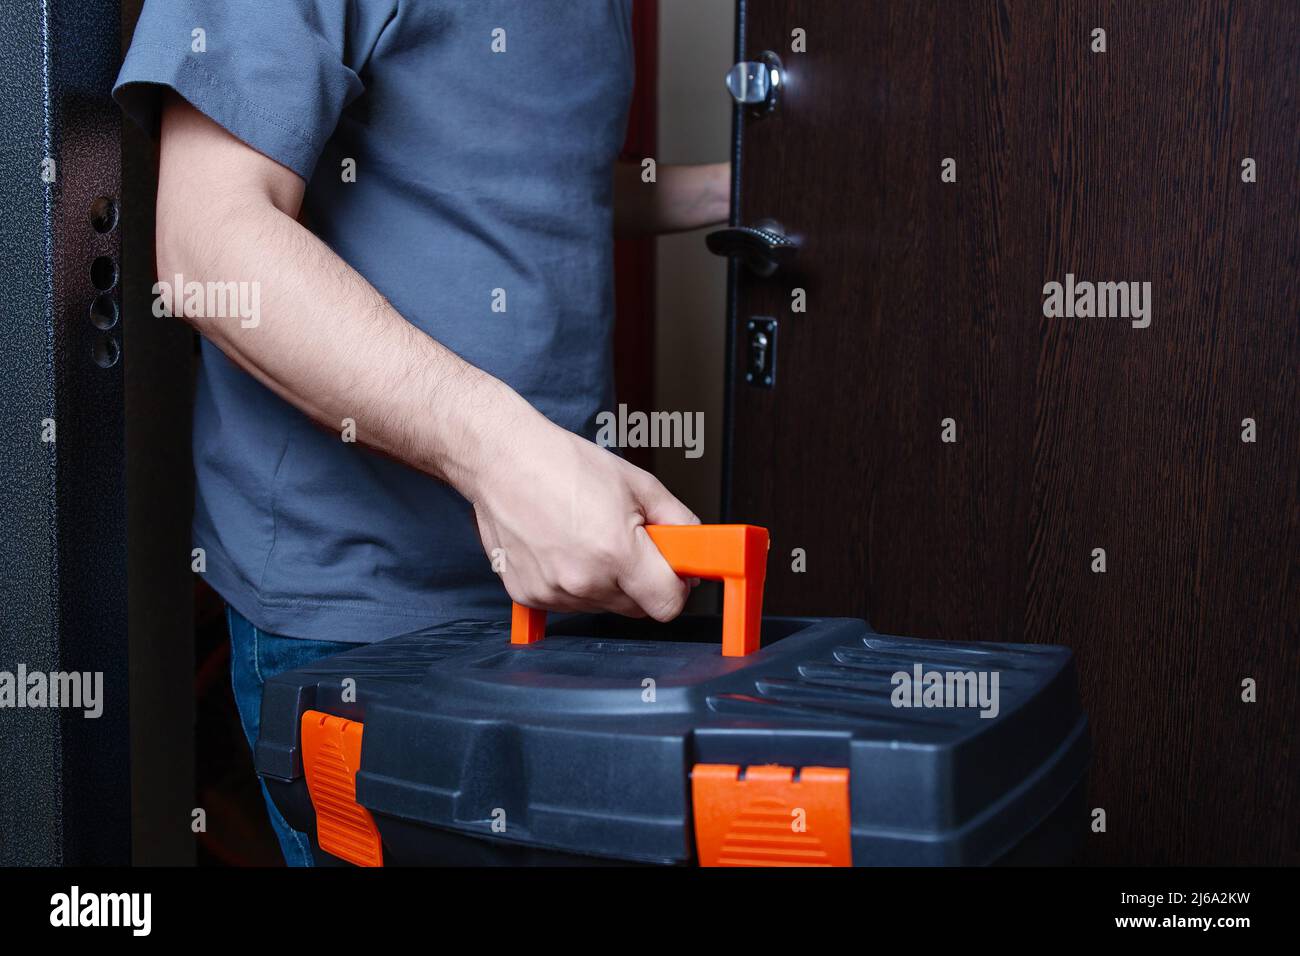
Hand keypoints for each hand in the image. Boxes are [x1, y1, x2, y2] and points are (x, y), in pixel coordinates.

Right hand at [465, 409, 698, 619]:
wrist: (503, 461)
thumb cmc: (564, 465)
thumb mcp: (638, 484)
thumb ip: (679, 522)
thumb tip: (696, 550)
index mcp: (616, 552)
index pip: (667, 604)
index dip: (676, 587)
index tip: (672, 572)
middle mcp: (583, 580)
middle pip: (635, 609)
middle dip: (641, 581)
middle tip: (628, 543)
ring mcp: (553, 593)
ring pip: (602, 606)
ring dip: (605, 582)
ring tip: (588, 538)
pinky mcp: (528, 597)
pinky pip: (569, 603)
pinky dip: (573, 583)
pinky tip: (563, 548)